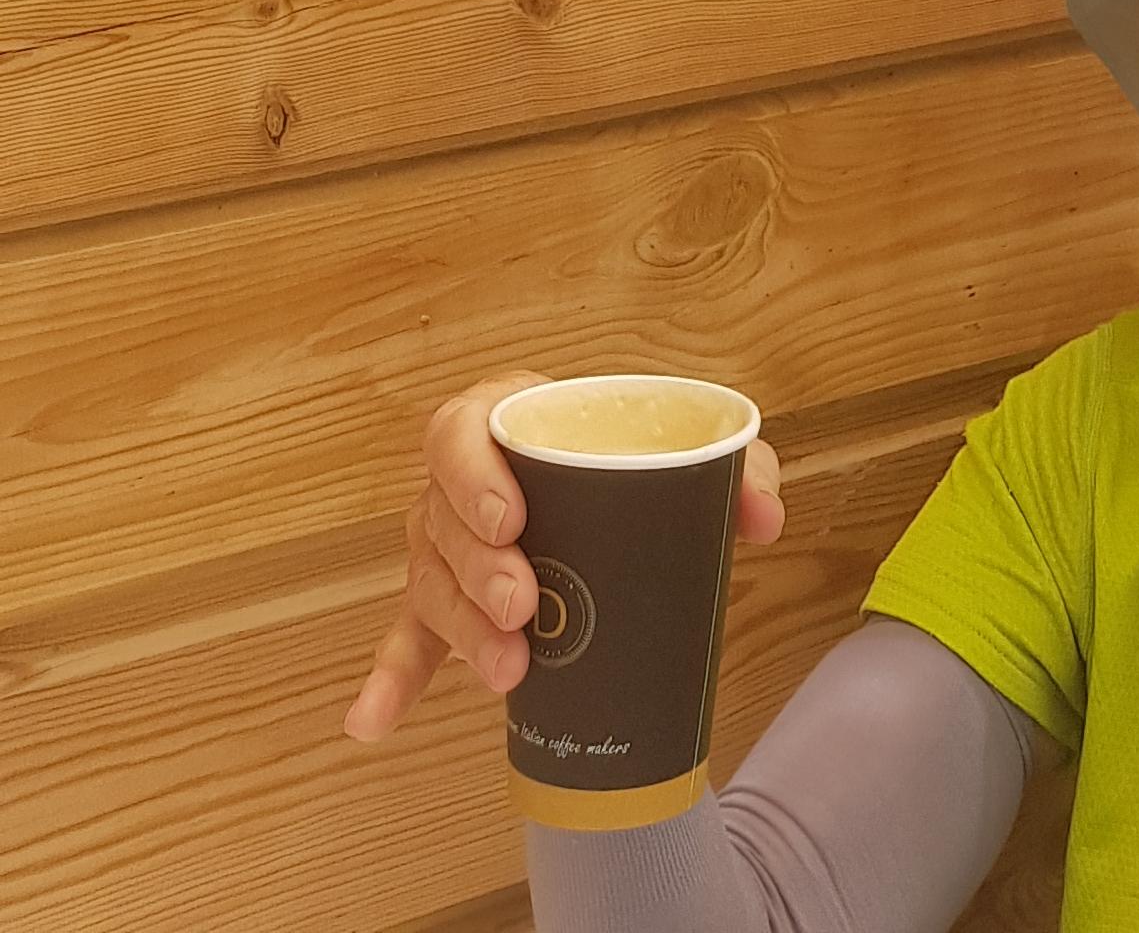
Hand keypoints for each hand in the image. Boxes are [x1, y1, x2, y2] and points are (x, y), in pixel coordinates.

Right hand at [343, 371, 786, 743]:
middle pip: (441, 519)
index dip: (473, 473)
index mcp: (507, 418)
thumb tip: (764, 517)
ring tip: (509, 672)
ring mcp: (447, 547)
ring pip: (431, 585)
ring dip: (461, 632)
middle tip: (525, 604)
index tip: (512, 517)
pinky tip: (370, 723)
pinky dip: (390, 680)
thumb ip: (734, 466)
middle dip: (478, 568)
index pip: (461, 429)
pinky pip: (408, 640)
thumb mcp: (686, 441)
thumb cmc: (633, 449)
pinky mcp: (445, 606)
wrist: (615, 480)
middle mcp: (462, 483)